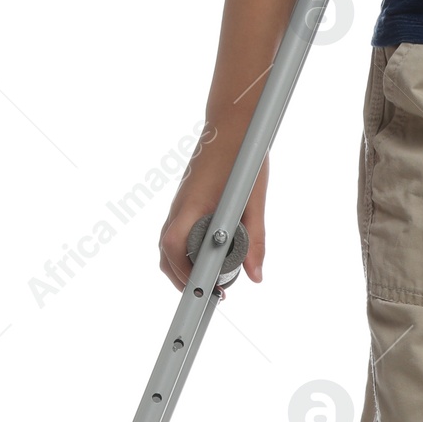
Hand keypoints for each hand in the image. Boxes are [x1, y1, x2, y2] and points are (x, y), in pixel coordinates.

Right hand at [158, 117, 268, 292]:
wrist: (233, 127)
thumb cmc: (243, 160)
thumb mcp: (254, 203)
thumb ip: (256, 241)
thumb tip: (256, 276)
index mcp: (193, 205)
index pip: (174, 247)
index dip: (185, 275)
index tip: (205, 291)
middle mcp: (180, 207)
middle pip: (166, 253)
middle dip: (182, 279)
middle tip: (209, 294)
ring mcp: (180, 205)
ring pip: (168, 245)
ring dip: (181, 267)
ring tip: (208, 282)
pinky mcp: (185, 203)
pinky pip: (176, 233)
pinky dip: (184, 252)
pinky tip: (205, 260)